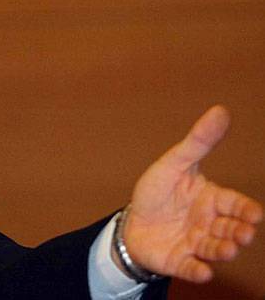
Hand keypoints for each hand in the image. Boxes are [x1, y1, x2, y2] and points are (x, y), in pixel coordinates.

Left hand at [123, 105, 262, 282]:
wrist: (130, 221)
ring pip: (215, 249)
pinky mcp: (179, 260)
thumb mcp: (175, 163)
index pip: (235, 204)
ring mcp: (195, 244)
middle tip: (242, 234)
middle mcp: (208, 224)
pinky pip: (191, 268)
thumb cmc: (157, 192)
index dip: (246, 210)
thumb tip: (221, 111)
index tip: (254, 214)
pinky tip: (202, 272)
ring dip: (222, 251)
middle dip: (239, 233)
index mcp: (211, 200)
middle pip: (230, 229)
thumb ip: (199, 141)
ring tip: (226, 250)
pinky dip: (197, 271)